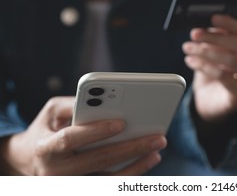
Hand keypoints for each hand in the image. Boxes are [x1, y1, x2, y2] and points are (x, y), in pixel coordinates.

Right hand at [1, 97, 165, 174]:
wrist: (29, 160)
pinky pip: (109, 184)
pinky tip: (147, 161)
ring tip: (156, 152)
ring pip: (107, 179)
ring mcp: (70, 183)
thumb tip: (103, 99)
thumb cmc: (46, 129)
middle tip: (157, 138)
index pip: (70, 139)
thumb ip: (74, 104)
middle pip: (98, 160)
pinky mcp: (82, 187)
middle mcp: (57, 171)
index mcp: (46, 147)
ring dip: (136, 166)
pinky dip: (129, 174)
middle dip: (131, 148)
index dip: (95, 131)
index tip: (122, 122)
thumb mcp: (52, 111)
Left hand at [182, 14, 236, 121]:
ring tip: (189, 48)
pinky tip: (191, 61)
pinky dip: (205, 66)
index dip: (231, 23)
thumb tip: (208, 25)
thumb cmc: (216, 70)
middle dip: (216, 37)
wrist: (212, 100)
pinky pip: (224, 77)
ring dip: (206, 52)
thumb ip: (218, 36)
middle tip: (195, 34)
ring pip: (232, 61)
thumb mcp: (217, 50)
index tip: (213, 18)